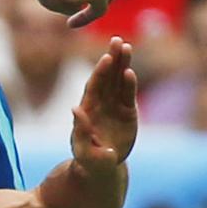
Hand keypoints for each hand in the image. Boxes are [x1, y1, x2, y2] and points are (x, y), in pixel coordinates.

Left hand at [70, 38, 137, 173]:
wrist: (101, 167)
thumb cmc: (88, 160)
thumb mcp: (83, 149)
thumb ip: (80, 130)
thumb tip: (75, 109)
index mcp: (87, 110)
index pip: (93, 87)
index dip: (99, 72)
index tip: (106, 58)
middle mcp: (100, 104)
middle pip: (106, 77)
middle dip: (112, 59)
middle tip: (117, 40)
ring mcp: (114, 106)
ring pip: (118, 81)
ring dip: (122, 64)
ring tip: (126, 46)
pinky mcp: (127, 112)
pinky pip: (128, 95)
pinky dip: (129, 83)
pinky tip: (130, 71)